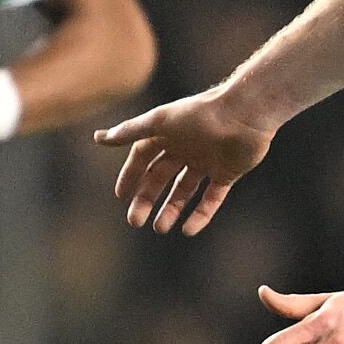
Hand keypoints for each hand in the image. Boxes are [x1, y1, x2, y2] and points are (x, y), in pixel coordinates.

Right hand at [98, 85, 276, 235]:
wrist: (245, 113)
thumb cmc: (200, 114)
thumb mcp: (160, 122)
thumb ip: (130, 132)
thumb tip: (98, 139)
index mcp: (169, 133)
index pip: (143, 157)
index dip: (132, 175)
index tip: (121, 196)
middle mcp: (186, 147)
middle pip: (161, 177)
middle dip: (147, 199)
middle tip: (135, 221)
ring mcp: (207, 161)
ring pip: (184, 190)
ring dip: (171, 209)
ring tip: (160, 228)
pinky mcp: (227, 173)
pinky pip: (212, 198)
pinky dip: (201, 214)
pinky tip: (188, 229)